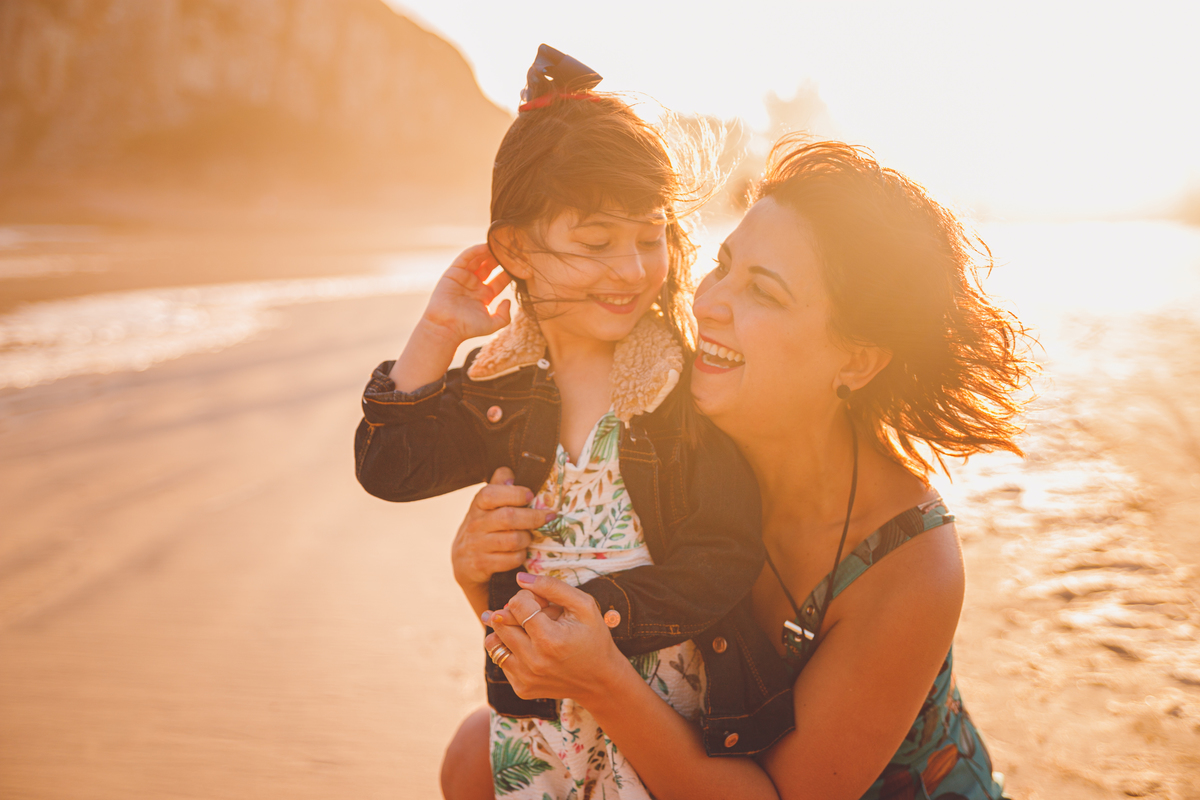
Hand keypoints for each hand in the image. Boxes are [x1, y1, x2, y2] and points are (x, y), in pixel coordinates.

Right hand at [420, 244, 512, 344]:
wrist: (446, 327)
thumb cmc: (468, 328)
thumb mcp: (492, 324)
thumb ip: (504, 315)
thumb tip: (508, 301)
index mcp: (485, 295)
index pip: (501, 279)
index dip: (510, 271)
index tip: (522, 264)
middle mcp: (475, 285)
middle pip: (491, 266)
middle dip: (501, 258)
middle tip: (513, 249)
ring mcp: (464, 278)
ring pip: (479, 260)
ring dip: (489, 251)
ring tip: (501, 244)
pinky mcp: (453, 273)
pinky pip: (465, 258)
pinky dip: (475, 251)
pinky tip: (486, 246)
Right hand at [452, 467, 556, 590]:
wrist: (463, 562)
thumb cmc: (484, 527)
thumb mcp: (486, 505)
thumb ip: (499, 486)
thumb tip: (512, 471)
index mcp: (478, 504)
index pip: (492, 493)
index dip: (515, 493)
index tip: (530, 495)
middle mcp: (475, 523)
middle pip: (509, 517)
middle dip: (533, 517)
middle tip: (548, 517)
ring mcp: (477, 545)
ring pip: (513, 540)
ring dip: (527, 539)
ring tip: (530, 537)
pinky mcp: (482, 564)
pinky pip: (511, 559)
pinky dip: (521, 556)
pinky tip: (520, 552)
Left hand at [483, 573, 626, 704]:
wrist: (600, 680)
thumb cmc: (593, 638)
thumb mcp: (583, 606)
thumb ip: (552, 587)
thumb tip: (520, 578)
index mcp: (550, 640)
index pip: (516, 604)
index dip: (526, 596)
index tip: (541, 602)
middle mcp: (534, 662)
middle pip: (501, 622)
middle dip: (515, 611)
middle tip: (534, 614)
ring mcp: (525, 678)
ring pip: (493, 642)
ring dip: (506, 630)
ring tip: (524, 628)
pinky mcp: (521, 688)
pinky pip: (500, 660)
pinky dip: (510, 650)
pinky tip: (529, 648)